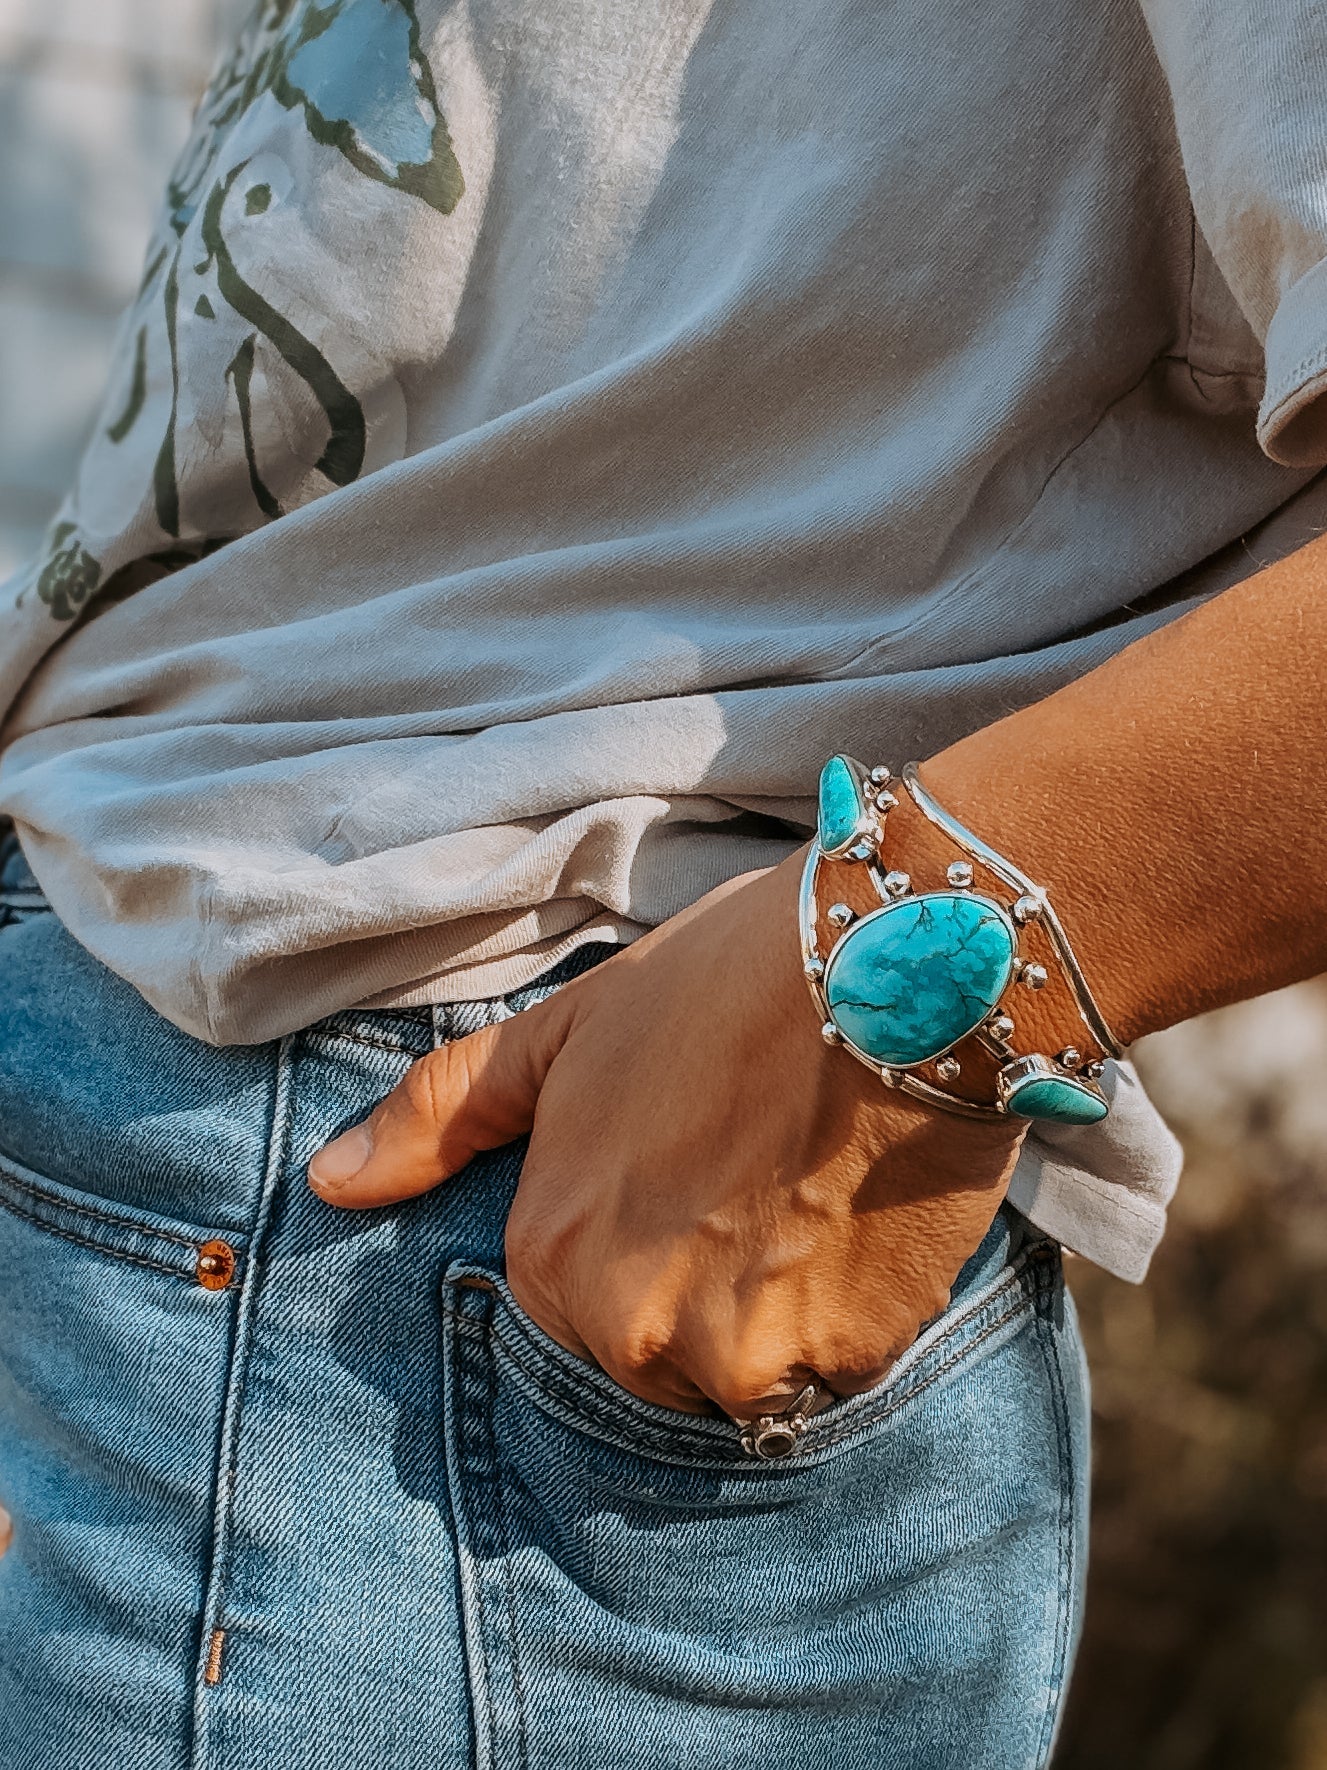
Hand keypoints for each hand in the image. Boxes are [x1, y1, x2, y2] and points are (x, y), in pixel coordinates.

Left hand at [308, 852, 1024, 1418]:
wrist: (888, 967)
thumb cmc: (718, 985)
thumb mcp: (565, 1033)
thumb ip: (443, 1115)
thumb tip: (327, 1182)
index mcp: (556, 1258)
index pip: (576, 1313)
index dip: (641, 1245)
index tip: (690, 1181)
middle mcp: (635, 1329)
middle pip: (662, 1358)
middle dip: (704, 1294)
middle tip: (757, 1189)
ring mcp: (746, 1355)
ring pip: (752, 1374)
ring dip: (781, 1316)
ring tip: (812, 1201)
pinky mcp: (849, 1357)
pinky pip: (839, 1368)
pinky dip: (854, 1314)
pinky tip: (865, 1216)